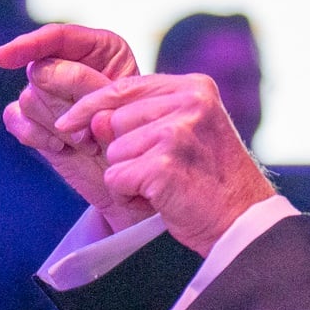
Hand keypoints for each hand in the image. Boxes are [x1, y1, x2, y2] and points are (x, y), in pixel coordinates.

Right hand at [0, 25, 154, 229]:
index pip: (57, 37)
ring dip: (60, 126)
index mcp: (99, 48)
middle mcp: (68, 64)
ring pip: (29, 97)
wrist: (131, 177)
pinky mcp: (32, 120)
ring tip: (89, 142)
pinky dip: (36, 135)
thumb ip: (86, 85)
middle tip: (95, 126)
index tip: (2, 58)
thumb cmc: (137, 139)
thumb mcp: (122, 104)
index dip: (29, 44)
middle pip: (41, 70)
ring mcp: (47, 92)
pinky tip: (61, 148)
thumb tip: (37, 81)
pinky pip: (15, 118)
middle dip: (66, 101)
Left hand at [57, 71, 275, 252]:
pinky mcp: (164, 164)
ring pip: (114, 150)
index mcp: (194, 88)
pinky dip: (129, 194)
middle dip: (124, 151)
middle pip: (114, 120)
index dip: (90, 106)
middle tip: (160, 169)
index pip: (124, 87)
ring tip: (164, 184)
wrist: (242, 221)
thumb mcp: (184, 132)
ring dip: (129, 174)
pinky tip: (159, 198)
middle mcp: (189, 103)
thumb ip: (141, 118)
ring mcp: (177, 133)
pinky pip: (117, 177)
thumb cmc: (209, 179)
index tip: (67, 122)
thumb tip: (92, 119)